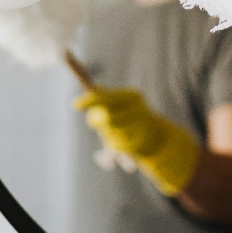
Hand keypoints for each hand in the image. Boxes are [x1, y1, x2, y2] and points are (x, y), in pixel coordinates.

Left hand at [74, 87, 199, 195]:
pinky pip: (116, 147)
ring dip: (106, 135)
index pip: (107, 97)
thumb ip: (104, 95)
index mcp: (132, 96)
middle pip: (107, 116)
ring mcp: (141, 128)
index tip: (74, 105)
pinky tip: (121, 143)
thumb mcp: (120, 103)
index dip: (89, 100)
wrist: (157, 137)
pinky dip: (113, 146)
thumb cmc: (131, 116)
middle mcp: (139, 110)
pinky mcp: (140, 144)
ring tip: (112, 133)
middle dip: (96, 119)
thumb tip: (91, 86)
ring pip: (110, 133)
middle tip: (92, 122)